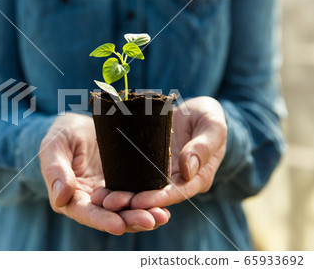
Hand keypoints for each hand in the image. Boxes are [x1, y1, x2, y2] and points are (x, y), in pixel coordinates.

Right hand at [39, 113, 169, 234]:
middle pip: (111, 216)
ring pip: (127, 210)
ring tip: (162, 216)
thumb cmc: (61, 134)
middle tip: (151, 220)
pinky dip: (150, 201)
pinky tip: (164, 204)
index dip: (101, 220)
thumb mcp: (53, 147)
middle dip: (131, 220)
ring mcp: (110, 193)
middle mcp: (92, 201)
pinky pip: (138, 195)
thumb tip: (61, 198)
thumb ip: (55, 171)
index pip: (86, 213)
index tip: (118, 225)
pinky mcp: (125, 183)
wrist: (79, 124)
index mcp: (71, 197)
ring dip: (145, 214)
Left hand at [93, 96, 226, 209]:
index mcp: (198, 177)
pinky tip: (102, 184)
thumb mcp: (212, 126)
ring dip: (122, 195)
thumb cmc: (208, 117)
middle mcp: (178, 181)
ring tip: (101, 198)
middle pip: (156, 196)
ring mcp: (161, 174)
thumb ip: (203, 147)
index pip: (178, 192)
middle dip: (133, 202)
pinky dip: (119, 180)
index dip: (158, 199)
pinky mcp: (147, 164)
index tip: (139, 202)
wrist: (195, 111)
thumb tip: (188, 171)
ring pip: (141, 189)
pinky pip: (133, 174)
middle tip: (110, 203)